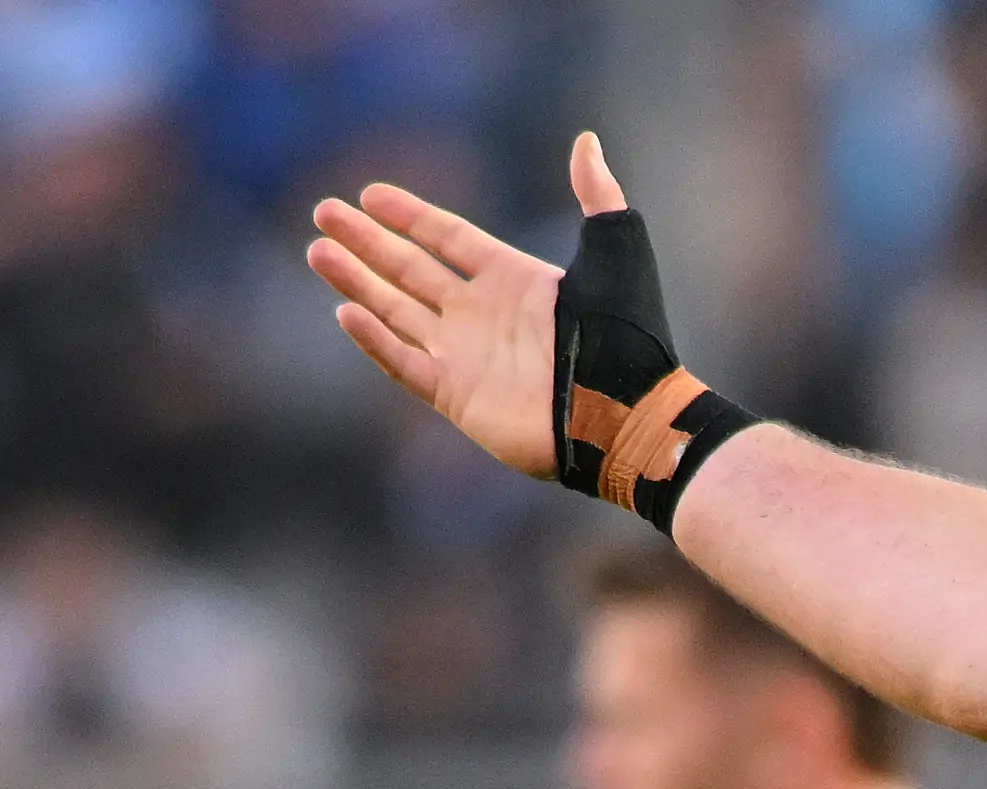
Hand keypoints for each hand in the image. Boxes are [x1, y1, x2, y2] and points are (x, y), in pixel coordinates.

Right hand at [306, 132, 634, 478]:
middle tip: (324, 212)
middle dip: (367, 242)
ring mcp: (467, 356)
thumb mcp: (618, 253)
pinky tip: (345, 310)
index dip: (410, 216)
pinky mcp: (458, 396)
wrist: (629, 413)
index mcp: (515, 280)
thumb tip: (586, 140)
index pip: (449, 238)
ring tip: (318, 251)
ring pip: (396, 311)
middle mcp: (483, 314)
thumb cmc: (630, 336)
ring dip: (357, 281)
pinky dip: (375, 339)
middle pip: (411, 269)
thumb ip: (598, 197)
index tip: (371, 194)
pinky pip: (404, 363)